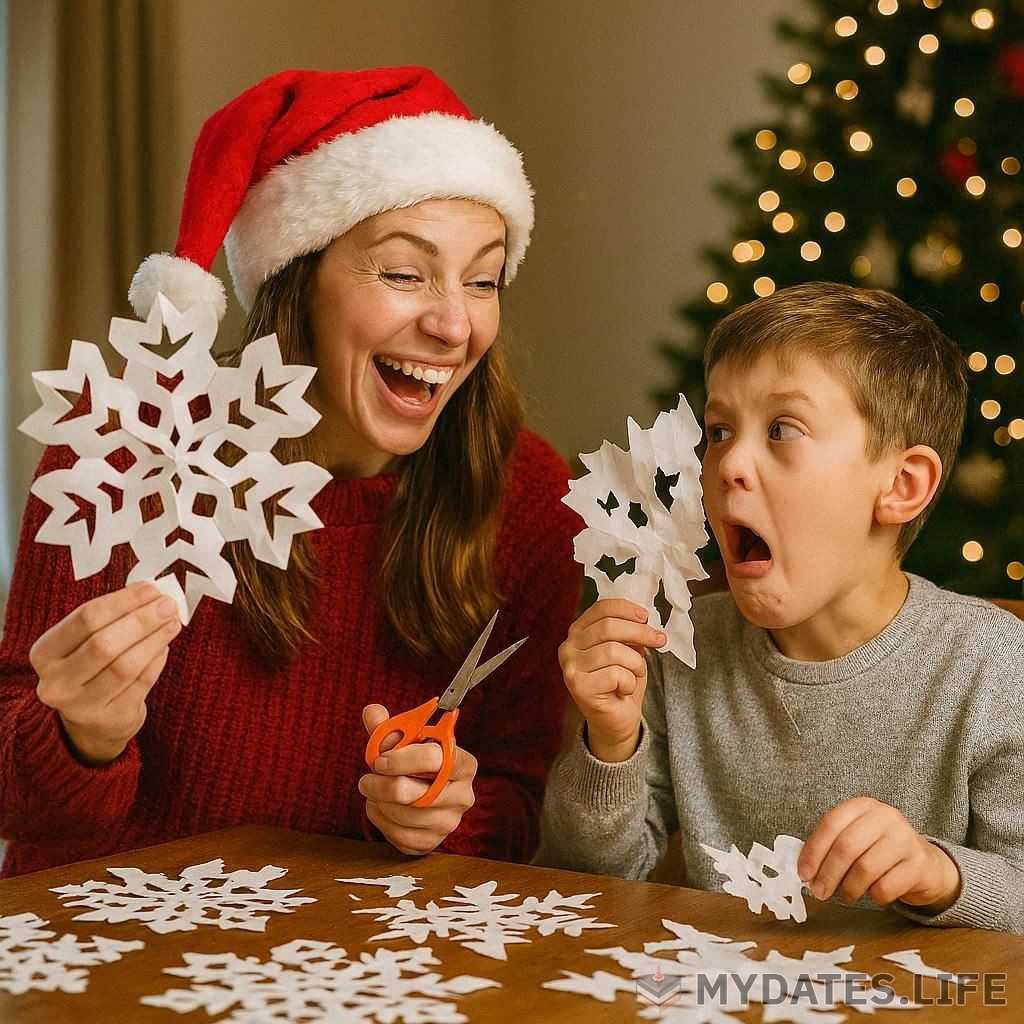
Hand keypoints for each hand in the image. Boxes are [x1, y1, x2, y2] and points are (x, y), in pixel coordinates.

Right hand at [31, 581, 181, 764]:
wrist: (93, 721)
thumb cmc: (93, 666)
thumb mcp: (87, 641)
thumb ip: (114, 617)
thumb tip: (153, 594)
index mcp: (45, 653)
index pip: (85, 619)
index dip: (122, 601)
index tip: (150, 589)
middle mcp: (56, 682)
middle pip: (104, 644)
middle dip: (141, 620)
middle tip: (168, 604)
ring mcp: (82, 706)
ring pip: (125, 666)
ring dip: (154, 639)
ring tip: (172, 621)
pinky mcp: (111, 719)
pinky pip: (142, 683)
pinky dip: (157, 659)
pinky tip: (166, 644)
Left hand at [359, 704, 477, 855]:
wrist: (420, 791)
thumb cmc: (413, 762)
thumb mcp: (403, 741)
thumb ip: (387, 727)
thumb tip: (372, 712)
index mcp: (463, 763)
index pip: (438, 760)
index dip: (405, 759)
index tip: (380, 760)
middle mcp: (463, 795)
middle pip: (419, 795)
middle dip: (384, 786)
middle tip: (366, 779)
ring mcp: (449, 822)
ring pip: (404, 816)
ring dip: (378, 802)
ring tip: (372, 790)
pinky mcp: (431, 843)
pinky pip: (398, 835)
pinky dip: (380, 820)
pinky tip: (379, 807)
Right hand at [558, 598, 664, 762]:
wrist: (616, 721)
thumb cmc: (621, 683)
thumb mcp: (627, 650)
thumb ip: (628, 632)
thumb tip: (644, 617)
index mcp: (577, 633)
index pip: (600, 609)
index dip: (626, 609)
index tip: (646, 616)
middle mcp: (568, 647)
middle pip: (608, 627)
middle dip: (640, 632)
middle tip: (659, 640)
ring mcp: (570, 667)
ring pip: (613, 651)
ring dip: (635, 663)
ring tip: (635, 674)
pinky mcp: (579, 687)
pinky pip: (615, 674)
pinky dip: (629, 682)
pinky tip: (623, 690)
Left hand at [798, 797, 961, 912]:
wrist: (925, 864)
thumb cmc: (880, 851)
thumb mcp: (856, 838)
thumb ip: (831, 847)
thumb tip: (805, 870)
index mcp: (862, 806)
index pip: (831, 824)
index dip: (813, 850)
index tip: (803, 873)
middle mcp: (885, 817)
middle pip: (847, 846)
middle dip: (828, 873)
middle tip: (819, 892)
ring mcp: (905, 838)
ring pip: (866, 868)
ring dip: (849, 888)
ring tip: (847, 894)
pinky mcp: (919, 863)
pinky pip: (886, 886)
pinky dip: (873, 896)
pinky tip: (873, 894)